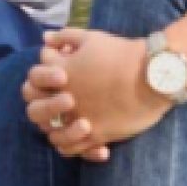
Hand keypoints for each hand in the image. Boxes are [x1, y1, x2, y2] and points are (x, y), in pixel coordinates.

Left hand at [20, 29, 168, 161]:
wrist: (153, 74)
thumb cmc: (124, 53)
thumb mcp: (93, 38)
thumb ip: (65, 37)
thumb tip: (45, 39)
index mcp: (60, 72)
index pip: (34, 79)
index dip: (42, 79)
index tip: (59, 78)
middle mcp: (64, 97)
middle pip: (35, 110)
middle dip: (44, 106)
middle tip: (62, 103)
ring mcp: (78, 118)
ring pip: (51, 133)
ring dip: (55, 129)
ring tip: (69, 123)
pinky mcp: (95, 134)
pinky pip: (72, 148)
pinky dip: (72, 144)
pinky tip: (82, 135)